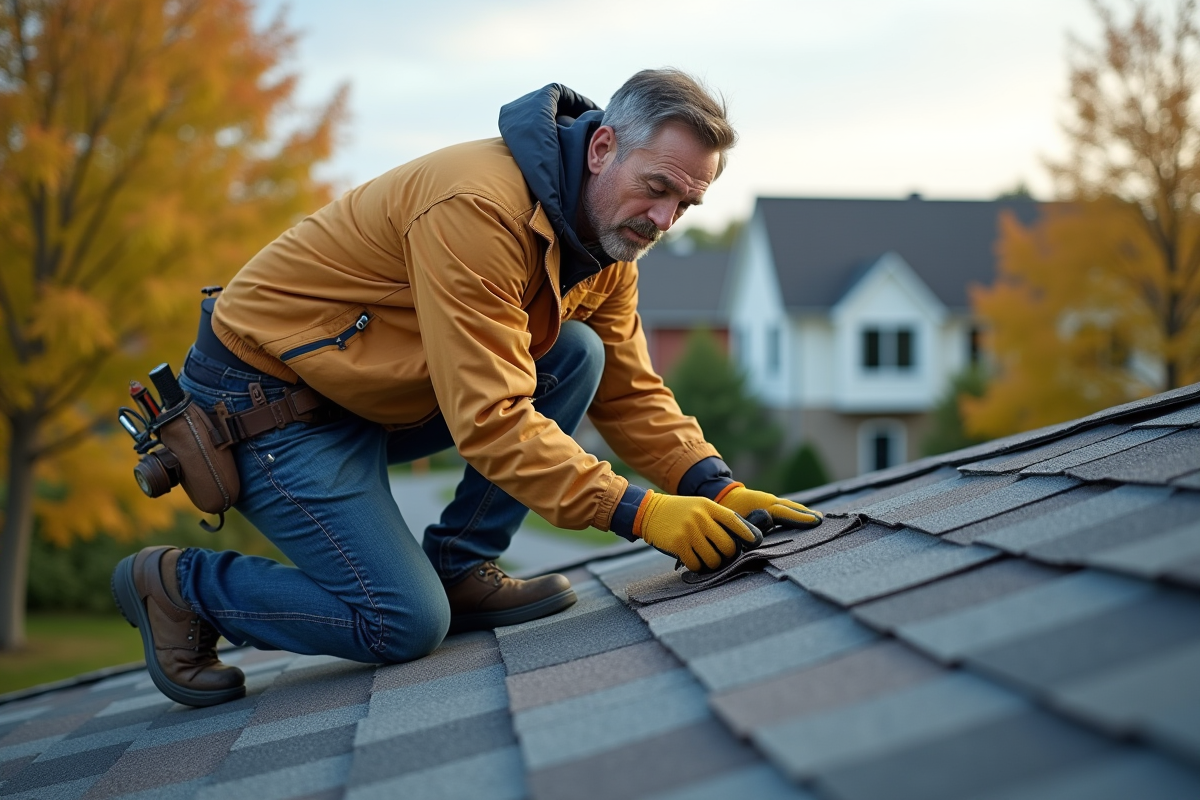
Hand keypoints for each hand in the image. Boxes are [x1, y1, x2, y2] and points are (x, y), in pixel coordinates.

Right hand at [635, 491, 762, 572]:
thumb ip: (717, 517)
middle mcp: (700, 517)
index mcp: (708, 506)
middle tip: (721, 556)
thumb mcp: (698, 506)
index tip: (755, 542)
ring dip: (712, 564)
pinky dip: (696, 566)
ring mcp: (689, 531)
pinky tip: (692, 560)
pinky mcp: (678, 543)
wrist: (648, 511)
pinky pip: (695, 564)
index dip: (747, 533)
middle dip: (727, 555)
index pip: (734, 520)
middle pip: (727, 545)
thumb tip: (742, 536)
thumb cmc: (679, 511)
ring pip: (713, 558)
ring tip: (706, 559)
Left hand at [715, 483, 822, 531]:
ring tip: (818, 518)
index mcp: (763, 504)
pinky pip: (786, 507)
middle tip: (822, 521)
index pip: (785, 512)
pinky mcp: (769, 504)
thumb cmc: (727, 509)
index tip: (815, 521)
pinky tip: (805, 516)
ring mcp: (770, 501)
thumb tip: (765, 525)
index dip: (800, 517)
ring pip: (790, 506)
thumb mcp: (735, 517)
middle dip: (807, 514)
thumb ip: (749, 522)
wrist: (722, 494)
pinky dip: (797, 511)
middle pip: (792, 508)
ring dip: (804, 512)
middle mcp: (770, 501)